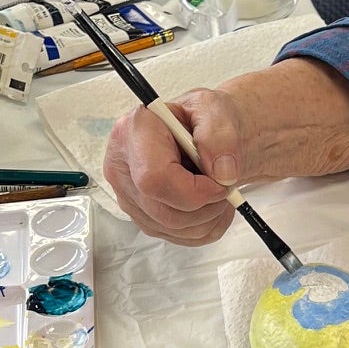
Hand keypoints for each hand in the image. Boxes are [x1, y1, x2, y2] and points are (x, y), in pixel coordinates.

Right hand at [104, 84, 245, 244]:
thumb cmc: (203, 118)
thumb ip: (220, 136)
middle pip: (163, 211)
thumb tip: (222, 174)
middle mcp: (122, 167)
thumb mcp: (215, 110)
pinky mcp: (143, 216)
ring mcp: (129, 196)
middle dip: (205, 206)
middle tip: (226, 186)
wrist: (204, 133)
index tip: (220, 182)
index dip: (193, 190)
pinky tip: (212, 203)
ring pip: (172, 228)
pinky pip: (178, 237)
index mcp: (133, 133)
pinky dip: (206, 227)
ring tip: (221, 190)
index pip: (154, 179)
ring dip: (209, 217)